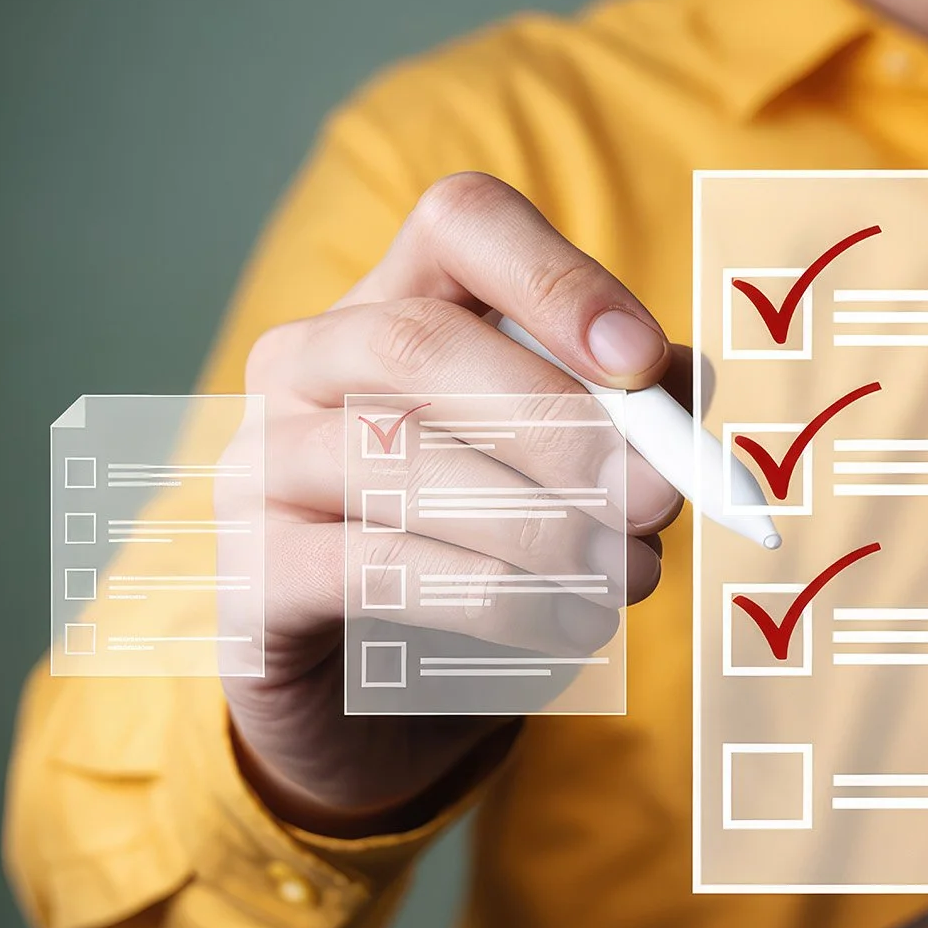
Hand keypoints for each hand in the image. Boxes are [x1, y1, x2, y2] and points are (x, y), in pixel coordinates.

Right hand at [224, 172, 681, 834]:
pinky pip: (378, 568)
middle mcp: (305, 362)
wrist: (383, 703)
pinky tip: (571, 625)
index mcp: (395, 302)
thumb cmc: (492, 554)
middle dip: (560, 423)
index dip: (558, 278)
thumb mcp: (574, 473)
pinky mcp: (249, 574)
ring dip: (544, 526)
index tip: (641, 363)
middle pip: (420, 342)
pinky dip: (497, 598)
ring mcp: (258, 464)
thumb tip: (679, 384)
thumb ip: (630, 417)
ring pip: (400, 462)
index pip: (461, 224)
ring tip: (632, 577)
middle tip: (658, 497)